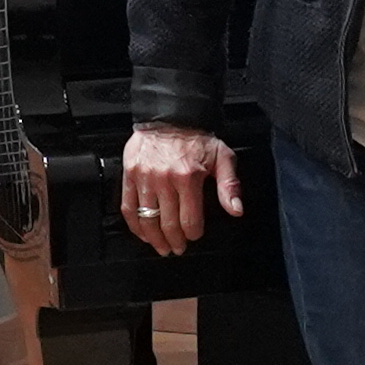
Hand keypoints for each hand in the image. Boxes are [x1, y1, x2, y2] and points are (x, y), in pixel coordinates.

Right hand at [118, 122, 242, 256]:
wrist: (171, 115)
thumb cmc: (197, 137)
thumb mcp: (223, 157)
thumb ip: (229, 186)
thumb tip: (236, 209)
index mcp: (188, 178)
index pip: (190, 220)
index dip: (193, 234)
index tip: (194, 236)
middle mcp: (165, 180)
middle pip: (167, 224)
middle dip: (174, 242)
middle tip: (177, 248)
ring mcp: (144, 178)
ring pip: (146, 220)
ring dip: (154, 239)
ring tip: (161, 246)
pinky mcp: (130, 175)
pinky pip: (128, 208)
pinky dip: (134, 225)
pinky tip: (142, 233)